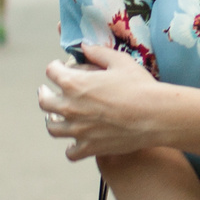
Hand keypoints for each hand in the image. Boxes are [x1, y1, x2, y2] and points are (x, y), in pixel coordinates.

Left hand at [40, 45, 169, 160]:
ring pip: (52, 128)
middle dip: (45, 93)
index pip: (51, 72)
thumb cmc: (139, 86)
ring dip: (53, 120)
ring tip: (57, 117)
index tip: (59, 67)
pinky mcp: (90, 148)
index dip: (55, 67)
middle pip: (44, 101)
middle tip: (47, 92)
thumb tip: (84, 47)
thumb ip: (98, 52)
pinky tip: (76, 143)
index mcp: (74, 83)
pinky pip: (71, 152)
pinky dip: (72, 148)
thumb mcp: (120, 61)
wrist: (155, 116)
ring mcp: (78, 130)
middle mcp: (70, 107)